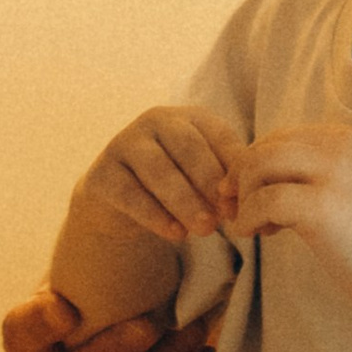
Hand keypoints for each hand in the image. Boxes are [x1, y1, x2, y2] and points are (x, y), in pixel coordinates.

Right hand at [73, 103, 245, 245]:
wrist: (119, 202)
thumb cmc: (177, 186)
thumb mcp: (203, 180)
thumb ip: (225, 186)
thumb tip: (248, 208)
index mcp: (190, 117)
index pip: (219, 135)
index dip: (234, 168)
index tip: (245, 201)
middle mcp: (156, 121)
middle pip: (188, 147)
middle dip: (209, 182)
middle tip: (226, 216)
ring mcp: (125, 142)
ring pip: (158, 169)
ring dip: (185, 200)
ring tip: (205, 229)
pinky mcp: (102, 172)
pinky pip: (130, 193)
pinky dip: (155, 215)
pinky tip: (176, 234)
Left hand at [232, 121, 351, 305]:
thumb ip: (323, 175)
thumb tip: (269, 181)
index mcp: (350, 139)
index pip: (284, 137)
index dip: (259, 163)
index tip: (251, 193)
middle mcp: (340, 146)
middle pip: (265, 146)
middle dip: (241, 176)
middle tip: (234, 206)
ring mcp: (332, 174)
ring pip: (258, 166)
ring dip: (243, 197)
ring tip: (249, 226)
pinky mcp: (321, 208)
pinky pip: (264, 201)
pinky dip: (248, 217)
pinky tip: (252, 234)